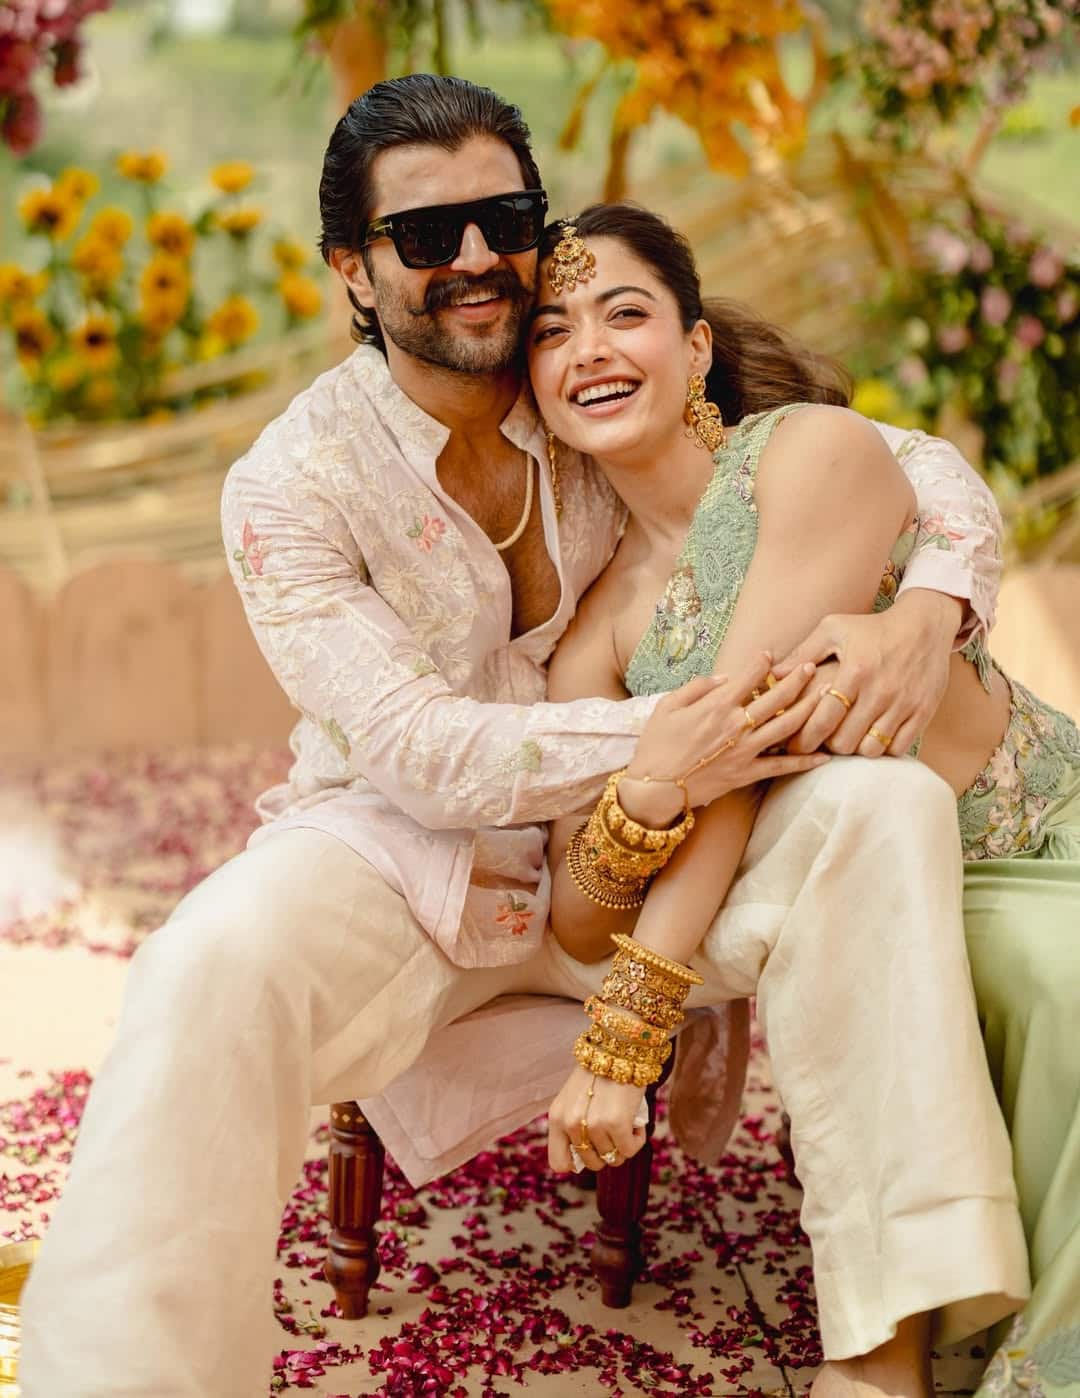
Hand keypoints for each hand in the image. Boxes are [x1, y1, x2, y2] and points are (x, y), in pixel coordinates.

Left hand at [547, 1065, 647, 1173]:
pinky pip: (630, 1149)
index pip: (559, 1163)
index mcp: (556, 1118)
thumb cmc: (598, 1073)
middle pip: (592, 1163)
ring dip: (624, 1143)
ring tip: (625, 1120)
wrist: (617, 1046)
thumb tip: (586, 1159)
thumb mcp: (574, 1099)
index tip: (592, 1150)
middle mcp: (570, 1124)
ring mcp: (593, 1125)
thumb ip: (574, 1126)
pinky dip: (637, 1139)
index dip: (578, 1162)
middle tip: (614, 1131)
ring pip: (613, 1157)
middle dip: (607, 1151)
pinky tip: (635, 1122)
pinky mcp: (616, 1123)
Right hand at [623, 652, 828, 820]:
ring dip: (809, 708)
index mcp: (716, 706)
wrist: (654, 788)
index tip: (772, 654)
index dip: (763, 661)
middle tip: (813, 665)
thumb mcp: (667, 706)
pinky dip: (804, 761)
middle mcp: (736, 725)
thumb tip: (724, 678)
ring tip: (828, 694)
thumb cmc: (657, 745)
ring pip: (787, 726)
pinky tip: (825, 755)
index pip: (748, 676)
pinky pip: (781, 765)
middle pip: (777, 698)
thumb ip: (697, 687)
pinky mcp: (747, 773)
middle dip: (798, 678)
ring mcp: (745, 751)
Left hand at [773, 591, 961, 757]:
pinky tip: (872, 736)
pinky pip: (898, 748)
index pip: (823, 719)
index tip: (794, 744)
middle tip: (822, 741)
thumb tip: (773, 675)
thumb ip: (803, 653)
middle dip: (828, 745)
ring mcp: (904, 703)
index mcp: (854, 671)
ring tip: (847, 738)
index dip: (805, 738)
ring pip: (871, 749)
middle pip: (845, 741)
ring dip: (855, 749)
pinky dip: (883, 748)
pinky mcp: (923, 711)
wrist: (925, 624)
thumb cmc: (872, 627)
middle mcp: (880, 690)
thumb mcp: (834, 629)